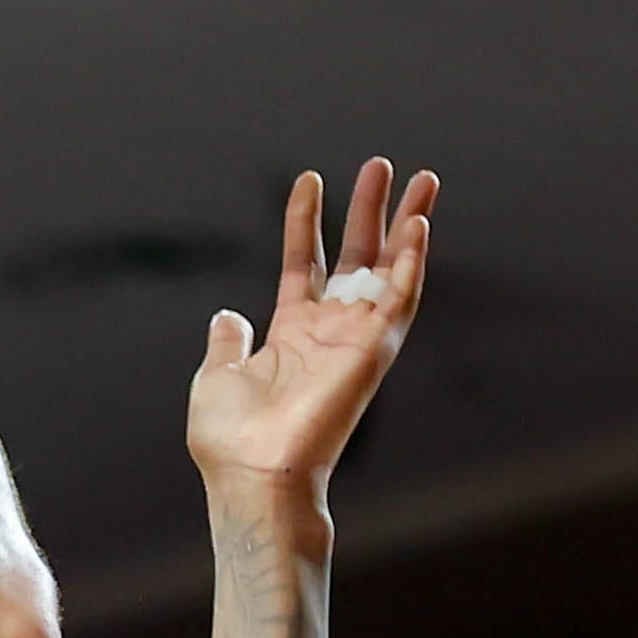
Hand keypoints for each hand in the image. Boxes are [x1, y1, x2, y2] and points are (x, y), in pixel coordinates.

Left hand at [190, 158, 432, 492]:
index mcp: (292, 333)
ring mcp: (356, 338)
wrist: (253, 472)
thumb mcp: (218, 377)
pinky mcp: (375, 350)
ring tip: (419, 179)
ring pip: (391, 268)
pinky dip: (413, 261)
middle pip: (357, 256)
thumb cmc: (230, 439)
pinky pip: (402, 298)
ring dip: (406, 223)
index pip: (304, 263)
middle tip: (381, 165)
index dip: (306, 222)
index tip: (309, 180)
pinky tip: (419, 224)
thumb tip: (226, 316)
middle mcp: (330, 330)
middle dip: (370, 211)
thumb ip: (227, 343)